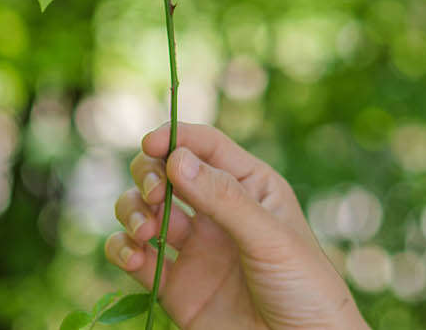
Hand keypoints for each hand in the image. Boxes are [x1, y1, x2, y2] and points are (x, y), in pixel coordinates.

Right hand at [105, 122, 367, 329]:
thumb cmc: (303, 284)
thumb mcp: (269, 236)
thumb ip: (222, 199)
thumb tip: (175, 158)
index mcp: (252, 187)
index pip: (207, 147)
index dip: (176, 138)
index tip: (150, 142)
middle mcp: (219, 212)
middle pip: (167, 174)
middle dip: (148, 174)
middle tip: (153, 193)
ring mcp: (196, 249)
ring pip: (145, 211)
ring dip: (132, 211)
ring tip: (144, 229)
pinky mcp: (176, 287)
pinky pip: (136, 258)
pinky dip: (121, 250)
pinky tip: (133, 255)